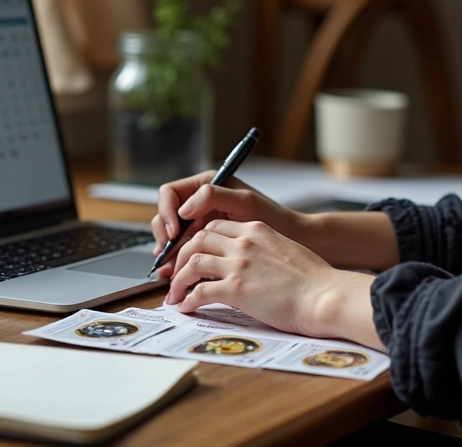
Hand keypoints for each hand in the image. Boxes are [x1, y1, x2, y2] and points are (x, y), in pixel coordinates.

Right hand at [149, 171, 307, 278]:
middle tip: (167, 258)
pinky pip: (186, 250)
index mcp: (206, 185)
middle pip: (166, 216)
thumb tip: (184, 209)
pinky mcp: (209, 242)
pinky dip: (180, 262)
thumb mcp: (246, 203)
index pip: (170, 194)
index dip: (167, 213)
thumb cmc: (276, 219)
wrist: (297, 241)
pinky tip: (179, 276)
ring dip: (169, 252)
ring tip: (168, 272)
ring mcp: (203, 222)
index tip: (174, 233)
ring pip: (173, 236)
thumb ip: (213, 197)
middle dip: (164, 237)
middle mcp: (200, 202)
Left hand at [164, 219, 385, 349]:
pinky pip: (199, 291)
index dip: (197, 241)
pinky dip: (188, 299)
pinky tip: (186, 307)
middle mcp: (244, 242)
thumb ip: (262, 250)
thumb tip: (250, 265)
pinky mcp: (236, 288)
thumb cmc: (314, 281)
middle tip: (177, 274)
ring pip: (192, 263)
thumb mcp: (285, 251)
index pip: (214, 226)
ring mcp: (238, 263)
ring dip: (179, 279)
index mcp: (256, 230)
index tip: (192, 256)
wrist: (325, 296)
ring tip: (175, 294)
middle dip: (182, 257)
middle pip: (197, 240)